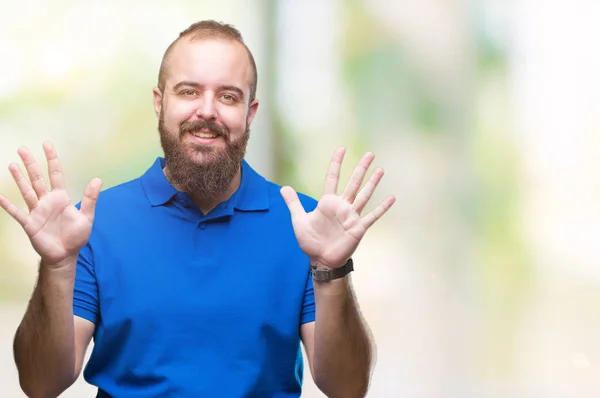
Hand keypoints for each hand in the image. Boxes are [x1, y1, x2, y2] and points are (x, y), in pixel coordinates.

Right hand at [0, 142, 101, 267]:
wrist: (65, 255)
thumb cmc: (76, 236)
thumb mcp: (87, 217)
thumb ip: (90, 199)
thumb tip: (98, 179)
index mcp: (61, 198)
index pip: (55, 174)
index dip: (51, 159)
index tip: (46, 145)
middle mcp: (47, 201)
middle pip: (37, 178)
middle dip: (30, 164)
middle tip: (22, 149)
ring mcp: (37, 211)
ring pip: (26, 191)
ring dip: (19, 179)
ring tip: (12, 165)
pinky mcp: (29, 224)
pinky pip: (17, 212)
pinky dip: (8, 205)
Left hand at [281, 147, 394, 268]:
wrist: (321, 260)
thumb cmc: (310, 241)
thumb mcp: (299, 219)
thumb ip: (293, 203)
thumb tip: (283, 187)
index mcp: (327, 202)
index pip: (333, 178)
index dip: (336, 163)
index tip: (342, 149)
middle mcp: (341, 206)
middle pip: (353, 182)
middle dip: (361, 168)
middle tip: (370, 153)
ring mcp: (351, 216)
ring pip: (364, 195)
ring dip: (372, 183)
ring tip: (380, 169)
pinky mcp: (358, 228)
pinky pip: (372, 216)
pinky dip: (382, 207)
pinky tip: (392, 198)